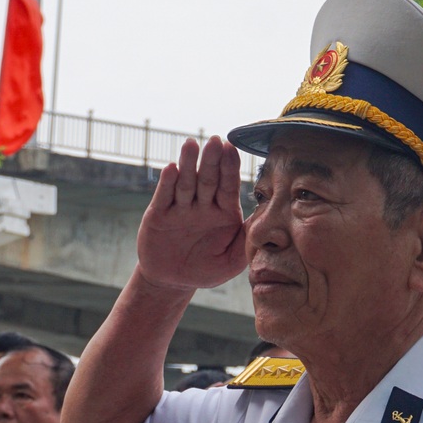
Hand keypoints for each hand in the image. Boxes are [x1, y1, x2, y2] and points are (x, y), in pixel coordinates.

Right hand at [135, 137, 245, 290]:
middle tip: (215, 140)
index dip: (230, 168)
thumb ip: (246, 239)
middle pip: (208, 179)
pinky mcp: (159, 214)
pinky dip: (167, 182)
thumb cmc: (205, 270)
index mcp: (224, 212)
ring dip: (188, 163)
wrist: (172, 282)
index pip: (228, 186)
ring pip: (186, 182)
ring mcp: (180, 208)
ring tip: (191, 144)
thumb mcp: (231, 261)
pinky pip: (164, 196)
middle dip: (211, 160)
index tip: (232, 149)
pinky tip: (170, 168)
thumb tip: (263, 216)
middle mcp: (202, 205)